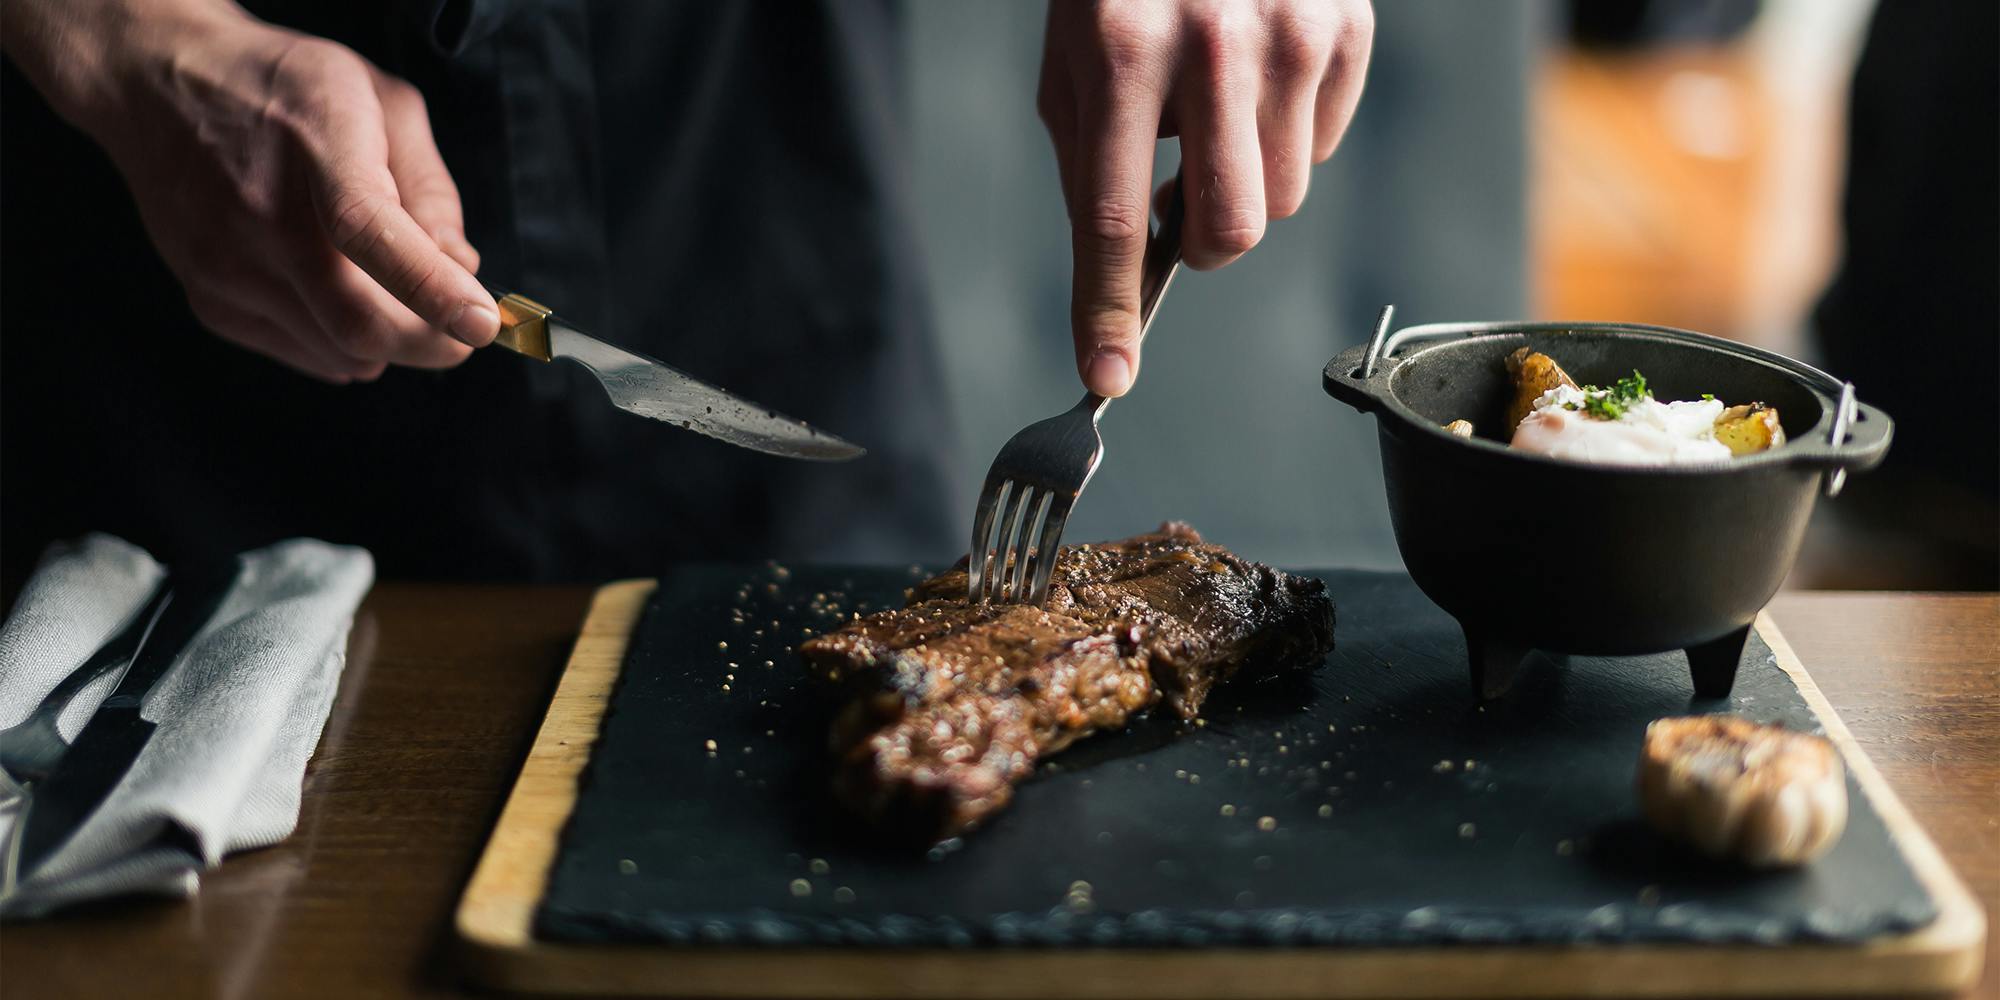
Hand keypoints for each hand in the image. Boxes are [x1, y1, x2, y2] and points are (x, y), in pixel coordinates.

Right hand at [2, 0, 498, 382]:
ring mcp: (226, 264)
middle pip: (359, 322)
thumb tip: (460, 270)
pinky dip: (346, 344)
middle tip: (461, 333)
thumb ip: (431, 189)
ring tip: (397, 296)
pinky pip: (306, 353)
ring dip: (391, 343)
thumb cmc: (287, 89)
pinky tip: (346, 297)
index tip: (482, 323)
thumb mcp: (382, 103)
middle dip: (432, 344)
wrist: (158, 84)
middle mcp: (261, 213)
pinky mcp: (208, 299)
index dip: (432, 289)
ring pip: (339, 351)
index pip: (368, 231)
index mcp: (317, 146)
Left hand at [1038, 0, 1372, 396]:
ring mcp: (1291, 33)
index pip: (1112, 217)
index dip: (1107, 309)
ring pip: (1282, 195)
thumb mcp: (1074, 58)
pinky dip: (1286, 132)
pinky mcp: (1343, 25)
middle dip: (1201, 244)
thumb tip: (1117, 277)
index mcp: (1121, 52)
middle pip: (1229, 228)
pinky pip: (1321, 141)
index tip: (1105, 376)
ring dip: (1243, 181)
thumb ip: (1090, 163)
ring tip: (1217, 111)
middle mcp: (1212, 45)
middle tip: (1180, 210)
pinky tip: (1257, 76)